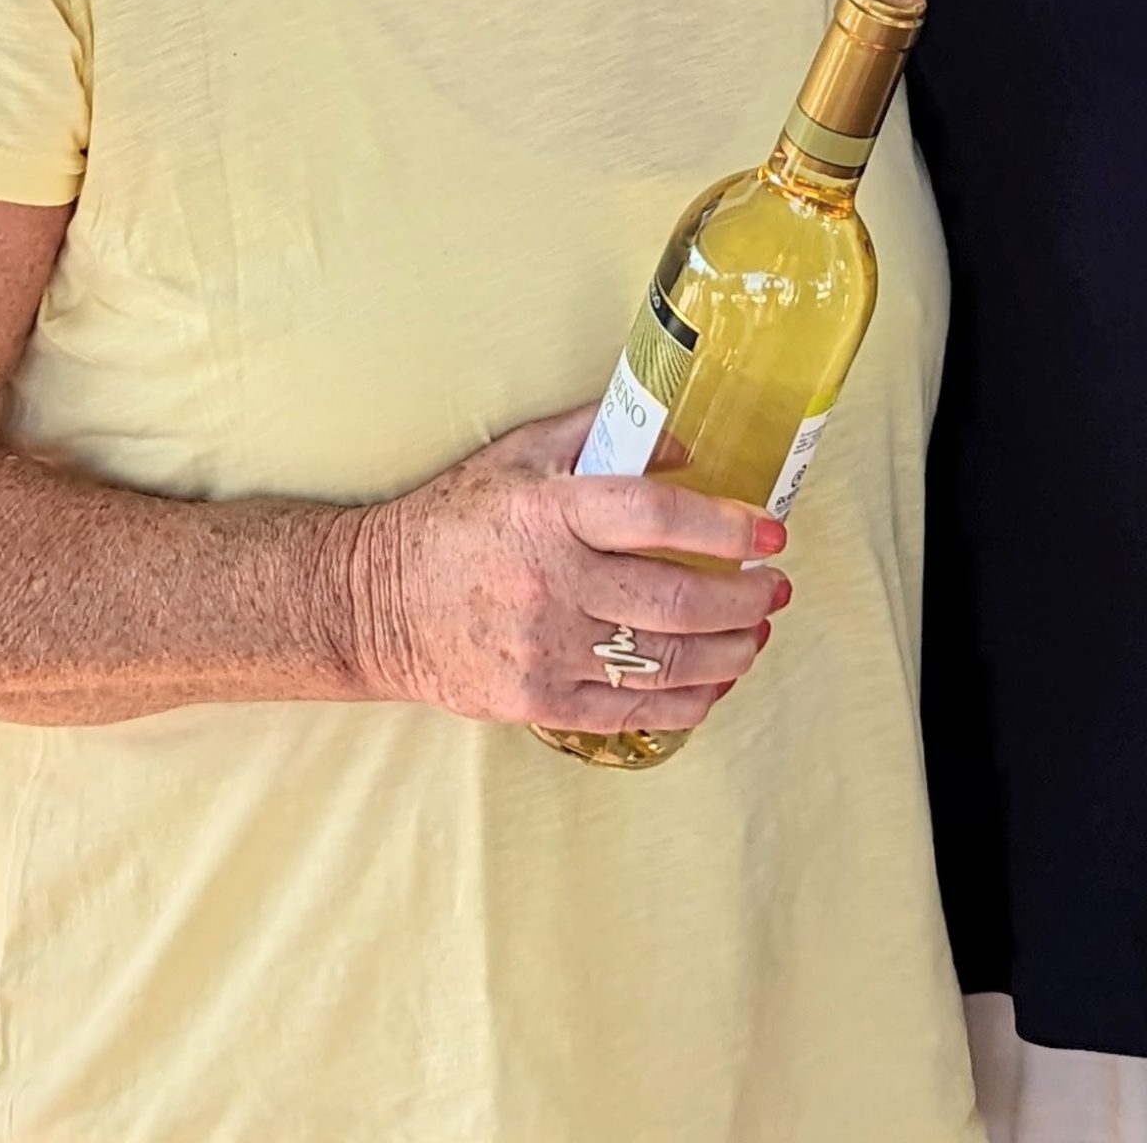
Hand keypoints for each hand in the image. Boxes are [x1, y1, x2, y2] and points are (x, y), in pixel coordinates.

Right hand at [345, 404, 790, 735]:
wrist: (372, 601)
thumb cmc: (452, 520)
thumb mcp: (522, 454)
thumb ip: (602, 435)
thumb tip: (686, 445)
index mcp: (550, 513)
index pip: (658, 516)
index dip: (726, 525)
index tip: (770, 531)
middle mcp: (552, 584)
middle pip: (676, 599)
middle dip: (744, 598)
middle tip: (774, 588)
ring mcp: (544, 651)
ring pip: (664, 663)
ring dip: (729, 651)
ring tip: (757, 633)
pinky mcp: (536, 702)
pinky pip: (630, 711)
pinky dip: (686, 701)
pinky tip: (714, 683)